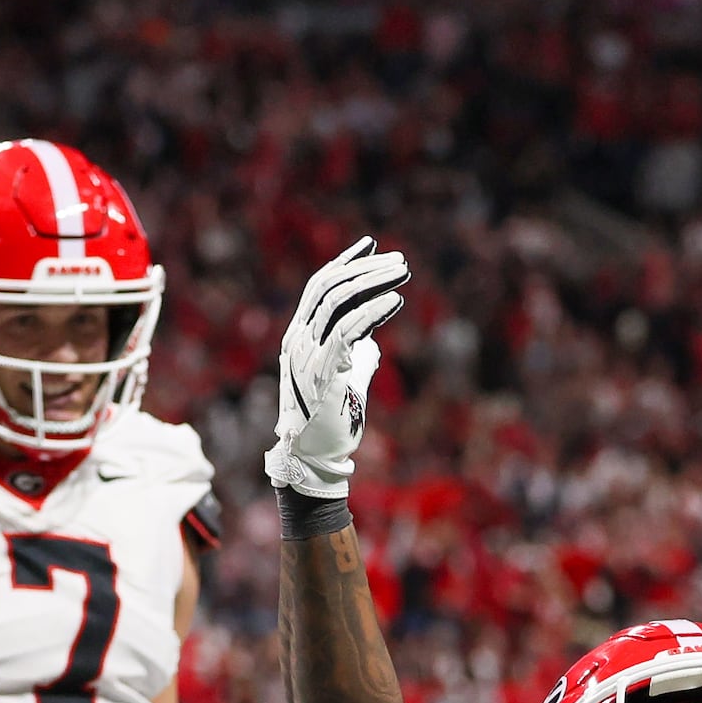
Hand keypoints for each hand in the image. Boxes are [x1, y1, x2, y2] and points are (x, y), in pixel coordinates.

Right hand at [265, 237, 411, 497]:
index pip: (320, 286)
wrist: (315, 458)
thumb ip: (354, 355)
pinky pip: (346, 330)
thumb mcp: (345, 379)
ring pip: (337, 301)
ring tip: (403, 273)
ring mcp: (306, 353)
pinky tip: (394, 300)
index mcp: (300, 336)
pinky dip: (371, 311)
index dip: (346, 262)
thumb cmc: (333, 421)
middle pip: (330, 286)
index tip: (372, 245)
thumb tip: (372, 342)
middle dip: (366, 268)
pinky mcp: (322, 370)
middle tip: (400, 260)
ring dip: (373, 282)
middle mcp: (298, 339)